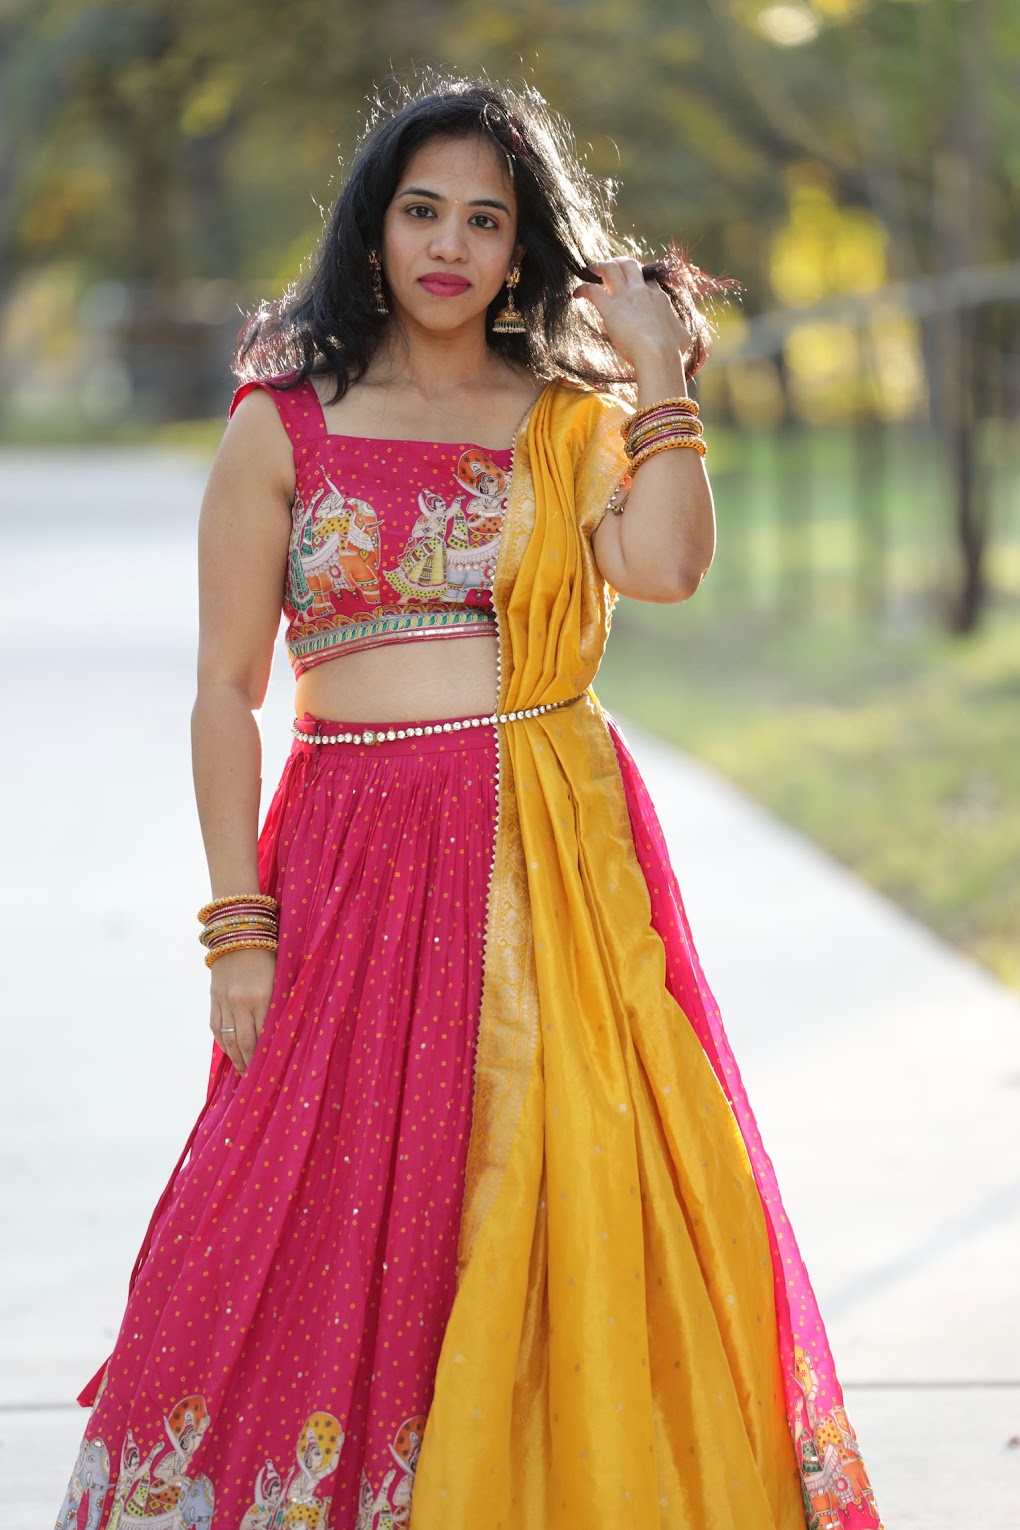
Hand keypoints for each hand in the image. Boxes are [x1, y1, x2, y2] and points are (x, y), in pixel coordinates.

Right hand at [210, 946, 277, 1073]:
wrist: (238, 931)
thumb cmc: (269, 953)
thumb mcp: (280, 976)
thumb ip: (279, 1002)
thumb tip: (283, 1029)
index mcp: (262, 996)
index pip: (265, 1034)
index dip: (267, 1053)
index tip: (272, 1067)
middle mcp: (241, 1001)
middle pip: (245, 1041)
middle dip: (251, 1061)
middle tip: (255, 1077)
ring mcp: (225, 1000)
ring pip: (229, 1038)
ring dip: (236, 1057)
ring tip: (243, 1070)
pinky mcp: (214, 997)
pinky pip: (216, 1027)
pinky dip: (222, 1042)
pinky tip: (229, 1052)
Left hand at [572, 258, 691, 369]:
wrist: (659, 355)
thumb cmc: (672, 351)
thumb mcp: (683, 337)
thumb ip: (680, 331)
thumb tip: (683, 334)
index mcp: (659, 299)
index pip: (647, 281)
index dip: (638, 280)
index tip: (632, 284)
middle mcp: (643, 292)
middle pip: (630, 265)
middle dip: (619, 263)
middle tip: (610, 267)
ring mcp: (626, 296)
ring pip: (610, 268)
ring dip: (599, 266)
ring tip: (591, 269)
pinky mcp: (610, 307)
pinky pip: (591, 289)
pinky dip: (582, 288)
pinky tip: (577, 294)